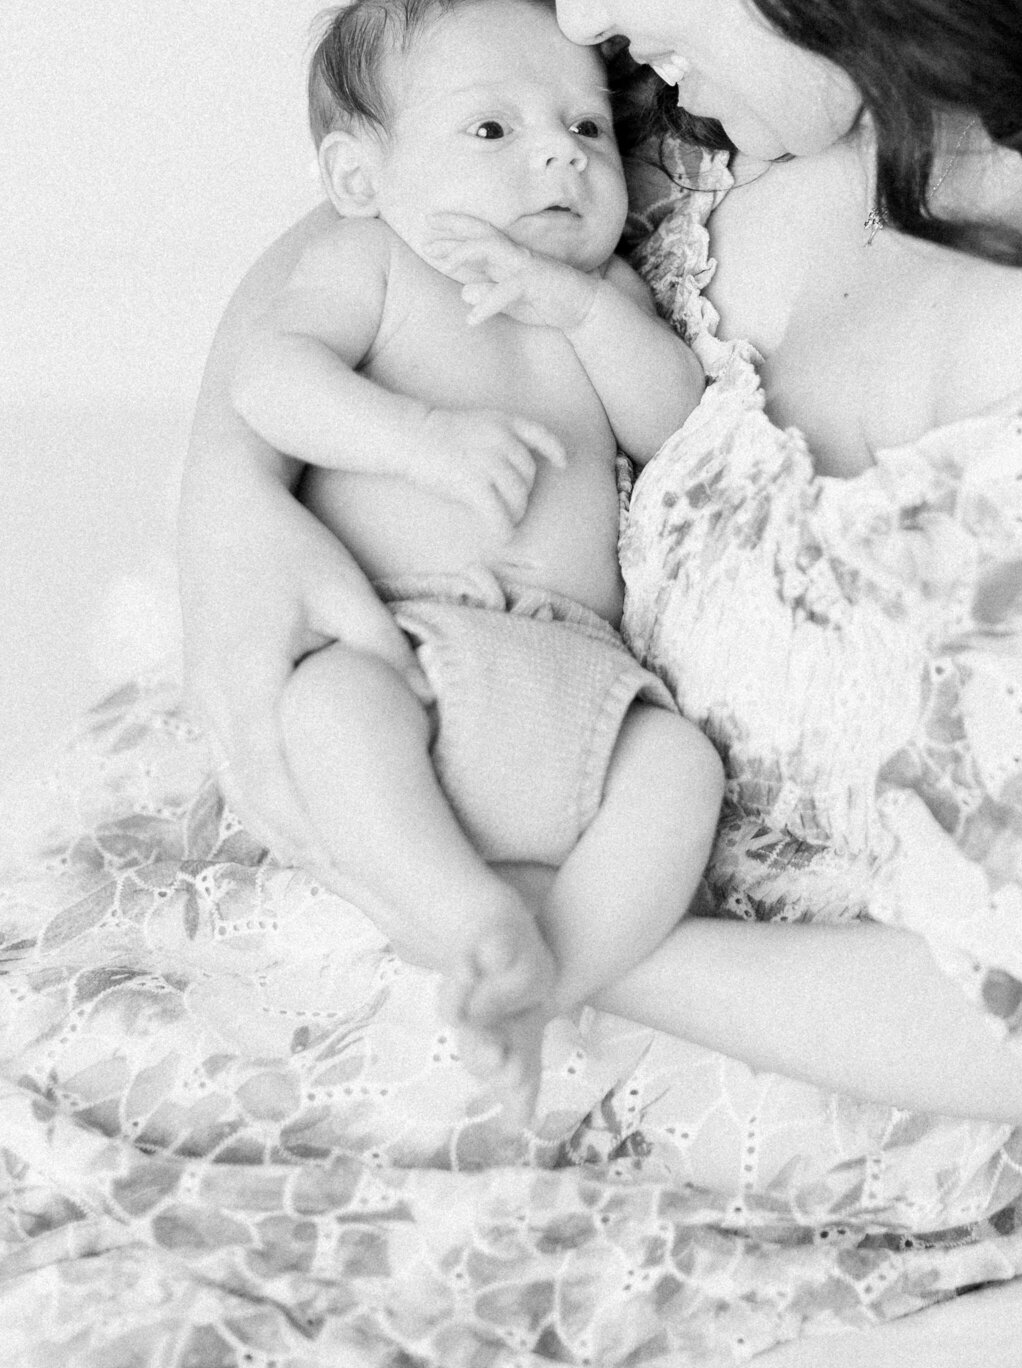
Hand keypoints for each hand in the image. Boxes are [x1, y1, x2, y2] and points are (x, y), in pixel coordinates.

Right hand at [180, 449, 430, 862]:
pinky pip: (240, 777)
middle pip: (263, 809)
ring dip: (295, 844)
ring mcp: (205, 707)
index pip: (281, 786)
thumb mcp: (342, 589)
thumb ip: (379, 645)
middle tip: (377, 906)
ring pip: (247, 801)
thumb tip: (424, 700)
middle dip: (317, 861)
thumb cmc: (290, 544)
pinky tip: (314, 838)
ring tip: (354, 888)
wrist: (222, 509)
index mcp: (246, 683)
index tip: (369, 882)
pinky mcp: (209, 702)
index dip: (322, 841)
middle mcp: (215, 706)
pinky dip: (276, 813)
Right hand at [404, 406, 566, 533]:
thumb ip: (500, 437)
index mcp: (503, 422)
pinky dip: (503, 529)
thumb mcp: (478, 422)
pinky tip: (501, 536)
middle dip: (523, 493)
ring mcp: (488, 461)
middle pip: (528, 475)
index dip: (554, 450)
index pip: (539, 434)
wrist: (410, 436)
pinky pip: (497, 513)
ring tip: (508, 521)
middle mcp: (501, 440)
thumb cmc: (438, 434)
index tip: (563, 463)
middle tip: (513, 506)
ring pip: (517, 496)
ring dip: (516, 514)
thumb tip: (517, 470)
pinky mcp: (473, 483)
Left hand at [425, 215, 599, 332]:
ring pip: (491, 248)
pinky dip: (488, 303)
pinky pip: (507, 289)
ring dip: (466, 252)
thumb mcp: (510, 300)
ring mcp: (524, 265)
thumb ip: (488, 294)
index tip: (429, 228)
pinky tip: (472, 319)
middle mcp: (514, 255)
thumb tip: (463, 291)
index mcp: (507, 257)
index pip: (478, 237)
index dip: (453, 229)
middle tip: (427, 227)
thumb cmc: (545, 301)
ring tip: (445, 264)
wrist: (583, 308)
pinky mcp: (535, 282)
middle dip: (453, 227)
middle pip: (480, 232)